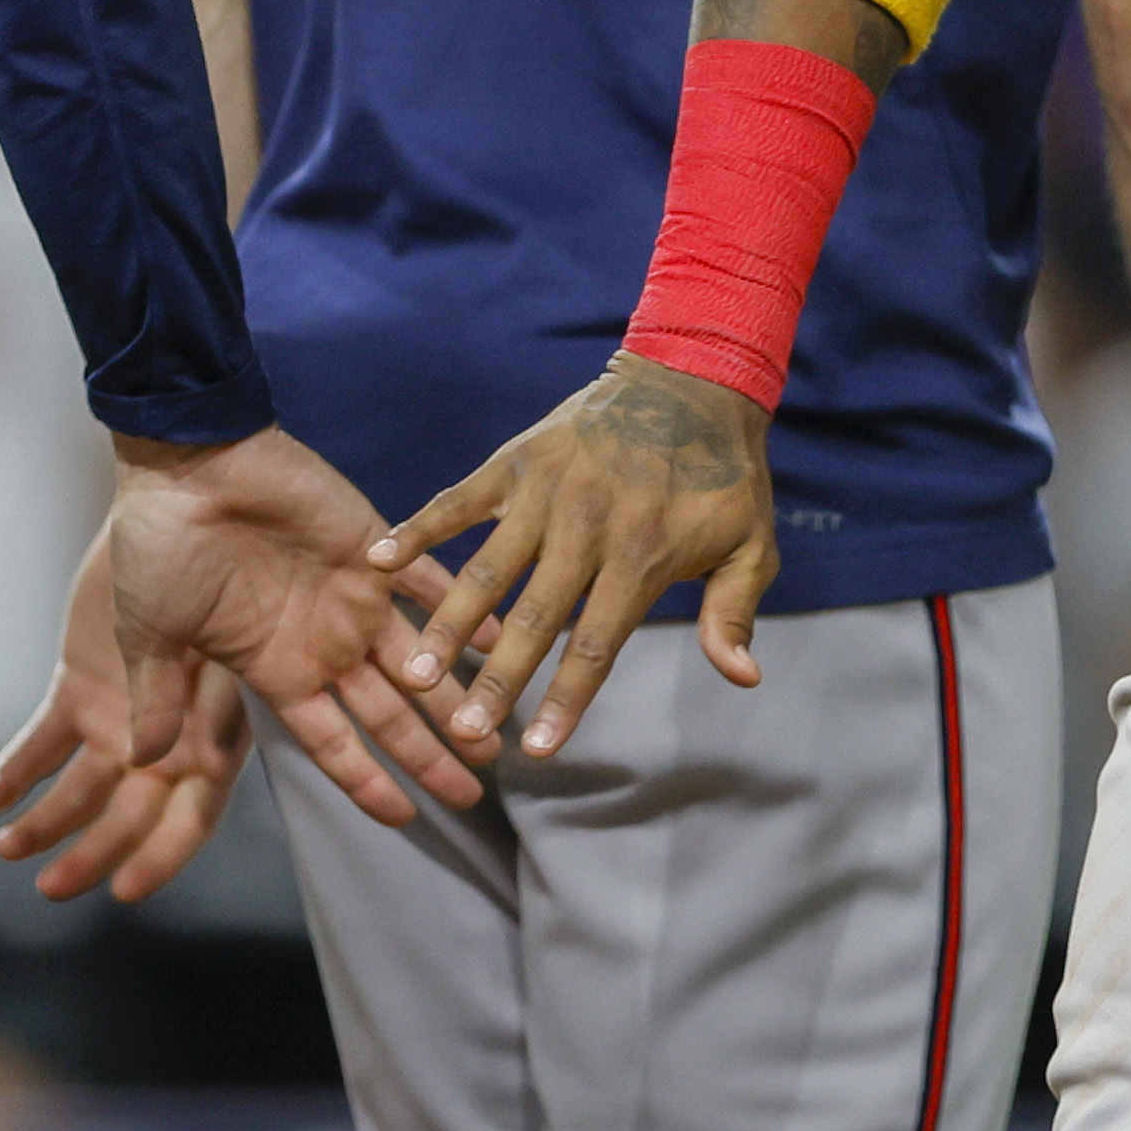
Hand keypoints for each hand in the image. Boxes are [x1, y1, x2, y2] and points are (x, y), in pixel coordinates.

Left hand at [0, 528, 257, 902]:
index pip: (189, 820)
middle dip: (89, 856)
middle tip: (49, 889)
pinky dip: (16, 769)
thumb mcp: (232, 653)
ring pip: (78, 790)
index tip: (124, 890)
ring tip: (7, 846)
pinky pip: (42, 742)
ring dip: (44, 822)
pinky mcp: (78, 686)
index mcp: (214, 742)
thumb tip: (194, 771)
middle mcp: (164, 742)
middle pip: (126, 818)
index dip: (158, 858)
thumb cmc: (231, 583)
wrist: (188, 514)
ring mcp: (118, 717)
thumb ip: (213, 715)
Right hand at [103, 425, 480, 830]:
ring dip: (459, 695)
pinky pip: (430, 580)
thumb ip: (158, 697)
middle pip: (391, 714)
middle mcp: (325, 640)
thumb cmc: (158, 544)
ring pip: (422, 660)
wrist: (185, 460)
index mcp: (276, 668)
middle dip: (432, 755)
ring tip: (499, 733)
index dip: (366, 782)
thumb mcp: (150, 632)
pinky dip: (465, 607)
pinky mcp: (375, 545)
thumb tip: (140, 763)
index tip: (406, 819)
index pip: (332, 743)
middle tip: (477, 794)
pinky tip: (500, 637)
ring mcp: (354, 595)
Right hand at [374, 354, 773, 760]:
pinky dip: (418, 528)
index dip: (565, 701)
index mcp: (643, 556)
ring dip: (448, 622)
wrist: (691, 379)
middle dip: (497, 679)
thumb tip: (742, 678)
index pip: (596, 645)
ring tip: (416, 671)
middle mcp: (587, 527)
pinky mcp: (517, 461)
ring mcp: (545, 490)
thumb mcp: (751, 544)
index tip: (536, 750)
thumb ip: (734, 612)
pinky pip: (459, 499)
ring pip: (487, 569)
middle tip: (460, 729)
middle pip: (534, 617)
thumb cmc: (724, 475)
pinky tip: (378, 561)